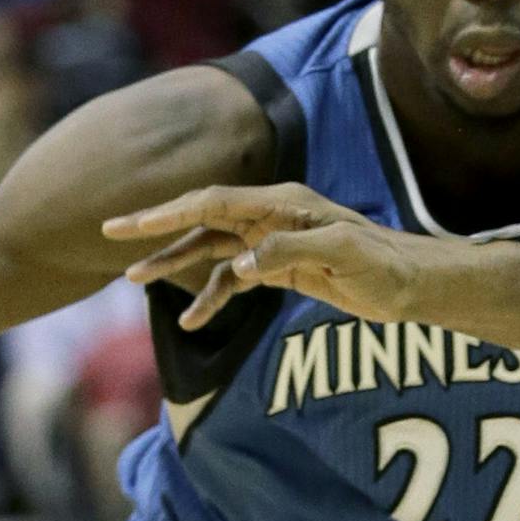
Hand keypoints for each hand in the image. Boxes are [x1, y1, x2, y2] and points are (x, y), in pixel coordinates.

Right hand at [101, 183, 413, 329]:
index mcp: (283, 204)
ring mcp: (273, 242)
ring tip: (134, 281)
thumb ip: (289, 252)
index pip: (214, 202)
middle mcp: (272, 217)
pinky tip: (192, 319)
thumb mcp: (341, 253)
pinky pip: (233, 279)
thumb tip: (240, 264)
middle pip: (202, 218)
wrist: (409, 284)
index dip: (170, 210)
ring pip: (211, 250)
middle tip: (110, 234)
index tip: (130, 223)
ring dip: (176, 264)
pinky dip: (211, 296)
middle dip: (157, 228)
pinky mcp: (280, 268)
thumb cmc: (382, 263)